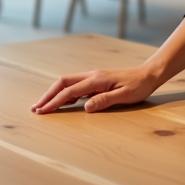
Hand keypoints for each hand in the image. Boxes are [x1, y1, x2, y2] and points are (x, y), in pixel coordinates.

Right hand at [30, 65, 161, 114]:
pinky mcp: (96, 80)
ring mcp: (93, 77)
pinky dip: (64, 93)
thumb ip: (105, 100)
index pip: (70, 91)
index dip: (55, 101)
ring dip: (54, 93)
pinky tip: (62, 101)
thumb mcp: (125, 96)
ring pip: (67, 82)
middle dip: (48, 95)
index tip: (43, 111)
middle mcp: (92, 75)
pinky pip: (76, 85)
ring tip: (43, 106)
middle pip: (62, 82)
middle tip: (36, 108)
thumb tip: (86, 107)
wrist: (149, 74)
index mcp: (97, 79)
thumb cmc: (139, 86)